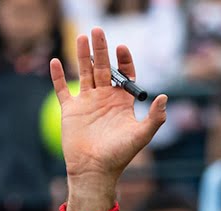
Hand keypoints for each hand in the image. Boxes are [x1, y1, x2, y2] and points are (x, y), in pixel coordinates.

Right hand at [50, 28, 166, 182]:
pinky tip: (55, 61)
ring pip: (84, 72)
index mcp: (122, 102)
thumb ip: (155, 118)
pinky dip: (58, 76)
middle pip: (103, 68)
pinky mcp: (70, 110)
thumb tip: (164, 97)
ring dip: (82, 55)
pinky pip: (62, 89)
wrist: (95, 169)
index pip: (124, 75)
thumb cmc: (120, 155)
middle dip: (101, 50)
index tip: (122, 47)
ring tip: (82, 37)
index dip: (124, 60)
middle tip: (99, 31)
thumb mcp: (142, 136)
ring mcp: (87, 102)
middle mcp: (105, 99)